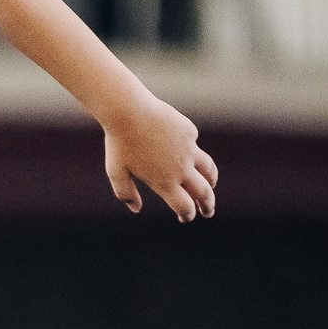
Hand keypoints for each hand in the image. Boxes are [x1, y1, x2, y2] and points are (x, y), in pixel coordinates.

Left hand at [103, 97, 217, 220]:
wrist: (129, 111)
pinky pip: (194, 146)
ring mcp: (189, 150)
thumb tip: (136, 209)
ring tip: (210, 187)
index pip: (184, 206)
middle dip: (207, 206)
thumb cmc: (119, 143)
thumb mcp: (116, 172)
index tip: (186, 217)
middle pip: (203, 193)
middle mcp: (181, 169)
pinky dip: (193, 154)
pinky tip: (186, 154)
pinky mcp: (190, 133)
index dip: (187, 215)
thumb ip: (126, 193)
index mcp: (164, 182)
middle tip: (207, 212)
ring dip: (211, 182)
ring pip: (208, 170)